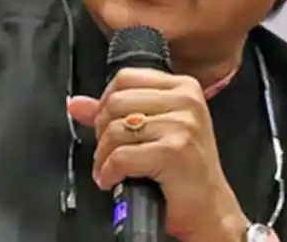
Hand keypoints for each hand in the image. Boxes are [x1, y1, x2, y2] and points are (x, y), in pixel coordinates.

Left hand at [67, 68, 248, 241]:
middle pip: (116, 101)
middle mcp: (187, 100)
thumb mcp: (153, 131)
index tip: (107, 124)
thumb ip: (115, 113)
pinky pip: (121, 156)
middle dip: (102, 131)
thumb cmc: (183, 170)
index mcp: (183, 87)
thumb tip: (76, 104)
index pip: (125, 77)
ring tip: (109, 169)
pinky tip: (113, 180)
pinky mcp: (174, 151)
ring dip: (103, 156)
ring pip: (115, 130)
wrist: (209, 209)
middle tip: (107, 152)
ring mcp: (182, 125)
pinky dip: (109, 172)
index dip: (105, 102)